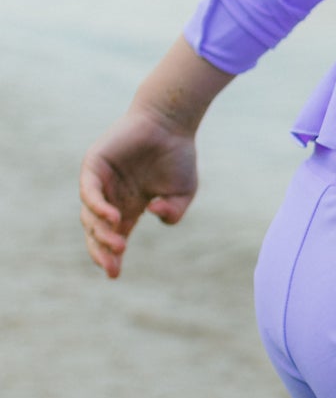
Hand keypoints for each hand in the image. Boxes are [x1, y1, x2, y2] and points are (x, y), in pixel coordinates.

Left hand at [78, 37, 231, 277]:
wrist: (171, 123)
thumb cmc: (178, 155)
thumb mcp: (183, 193)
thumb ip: (172, 212)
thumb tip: (153, 214)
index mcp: (129, 207)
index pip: (113, 237)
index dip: (111, 257)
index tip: (115, 274)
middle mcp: (111, 197)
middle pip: (96, 231)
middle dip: (102, 251)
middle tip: (113, 265)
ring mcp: (100, 181)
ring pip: (90, 216)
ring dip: (102, 233)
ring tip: (119, 244)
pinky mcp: (94, 165)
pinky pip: (89, 192)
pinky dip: (98, 207)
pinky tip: (112, 218)